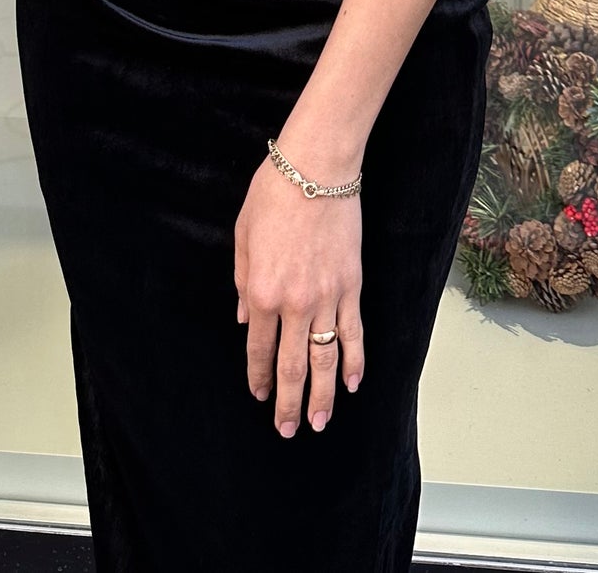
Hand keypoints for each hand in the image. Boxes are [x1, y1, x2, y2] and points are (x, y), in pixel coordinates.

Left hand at [234, 154, 363, 437]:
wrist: (317, 167)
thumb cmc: (274, 194)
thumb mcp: (243, 236)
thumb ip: (243, 282)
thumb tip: (246, 319)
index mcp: (262, 291)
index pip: (260, 349)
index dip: (259, 376)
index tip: (259, 396)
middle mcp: (295, 303)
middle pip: (292, 366)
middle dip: (288, 402)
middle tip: (287, 430)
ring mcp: (328, 297)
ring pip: (325, 358)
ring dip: (322, 395)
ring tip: (319, 422)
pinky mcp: (352, 286)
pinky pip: (354, 332)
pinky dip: (355, 361)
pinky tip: (353, 383)